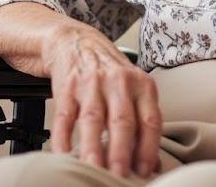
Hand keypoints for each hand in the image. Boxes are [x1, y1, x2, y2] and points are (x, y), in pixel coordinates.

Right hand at [43, 24, 162, 178]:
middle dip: (121, 152)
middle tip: (120, 176)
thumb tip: (152, 165)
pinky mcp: (67, 88)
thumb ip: (143, 124)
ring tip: (93, 169)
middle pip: (123, 121)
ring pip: (94, 119)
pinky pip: (64, 116)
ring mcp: (92, 84)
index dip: (149, 148)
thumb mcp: (134, 91)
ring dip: (93, 148)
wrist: (77, 42)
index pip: (150, 120)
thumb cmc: (111, 74)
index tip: (145, 171)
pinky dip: (63, 138)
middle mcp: (119, 82)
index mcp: (142, 85)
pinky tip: (64, 154)